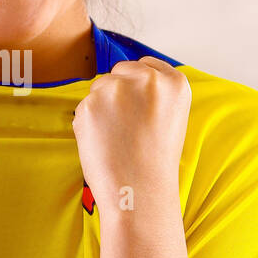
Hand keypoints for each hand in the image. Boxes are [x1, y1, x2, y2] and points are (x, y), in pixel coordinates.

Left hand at [72, 57, 190, 212]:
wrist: (139, 192)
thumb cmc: (155, 161)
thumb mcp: (171, 118)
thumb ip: (153, 93)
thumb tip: (125, 79)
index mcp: (174, 82)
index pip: (145, 65)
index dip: (137, 86)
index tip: (139, 107)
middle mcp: (146, 79)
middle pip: (119, 73)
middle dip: (117, 94)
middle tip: (127, 128)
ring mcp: (116, 89)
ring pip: (98, 89)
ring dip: (101, 109)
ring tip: (117, 138)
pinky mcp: (89, 104)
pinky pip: (83, 108)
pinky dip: (88, 124)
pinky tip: (103, 143)